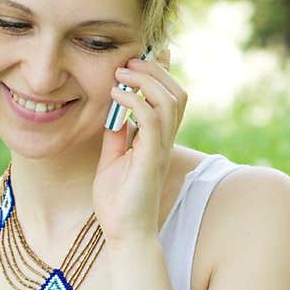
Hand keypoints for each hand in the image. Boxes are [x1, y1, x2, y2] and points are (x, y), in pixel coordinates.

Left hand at [93, 53, 187, 246]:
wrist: (124, 234)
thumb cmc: (118, 202)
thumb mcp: (113, 159)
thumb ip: (116, 134)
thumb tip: (113, 110)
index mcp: (159, 140)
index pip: (171, 98)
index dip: (162, 72)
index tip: (141, 55)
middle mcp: (166, 142)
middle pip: (177, 93)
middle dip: (155, 70)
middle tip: (128, 61)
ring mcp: (161, 150)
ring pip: (170, 101)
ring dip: (146, 80)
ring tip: (122, 72)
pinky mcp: (151, 159)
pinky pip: (152, 120)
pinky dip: (135, 101)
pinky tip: (117, 95)